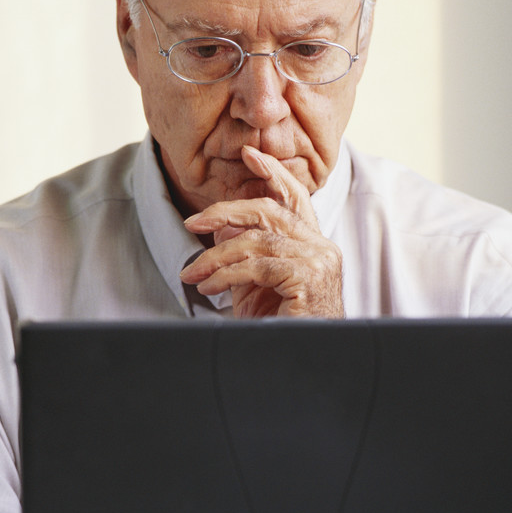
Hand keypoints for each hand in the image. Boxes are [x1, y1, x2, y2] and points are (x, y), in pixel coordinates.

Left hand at [179, 146, 343, 317]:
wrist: (303, 359)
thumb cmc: (279, 326)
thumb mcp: (254, 285)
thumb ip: (242, 253)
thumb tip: (218, 224)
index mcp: (311, 243)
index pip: (294, 198)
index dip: (273, 173)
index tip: (251, 153)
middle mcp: (321, 247)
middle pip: (269, 211)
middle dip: (225, 212)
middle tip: (191, 223)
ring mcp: (319, 261)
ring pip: (257, 240)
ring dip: (215, 257)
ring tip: (192, 275)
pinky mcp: (309, 279)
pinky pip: (258, 266)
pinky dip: (226, 275)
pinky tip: (209, 289)